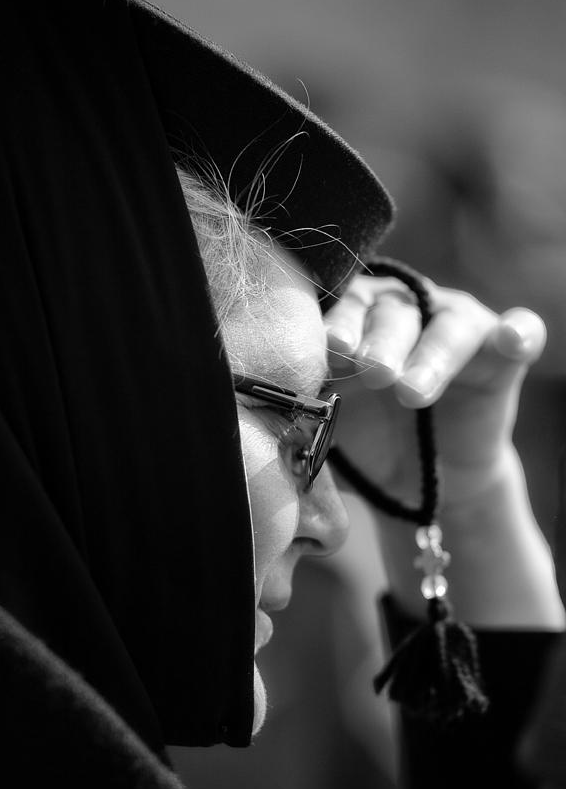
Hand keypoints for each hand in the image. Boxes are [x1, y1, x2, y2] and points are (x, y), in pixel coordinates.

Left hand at [324, 274, 545, 507]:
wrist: (415, 481)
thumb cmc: (362, 442)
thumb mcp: (326, 426)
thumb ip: (301, 412)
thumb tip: (268, 421)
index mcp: (355, 320)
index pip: (345, 307)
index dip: (339, 324)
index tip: (332, 350)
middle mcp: (405, 313)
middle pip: (393, 314)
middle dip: (381, 342)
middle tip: (372, 371)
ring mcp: (454, 328)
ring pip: (446, 327)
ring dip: (431, 356)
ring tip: (411, 391)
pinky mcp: (499, 354)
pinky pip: (519, 334)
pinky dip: (520, 333)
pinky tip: (514, 339)